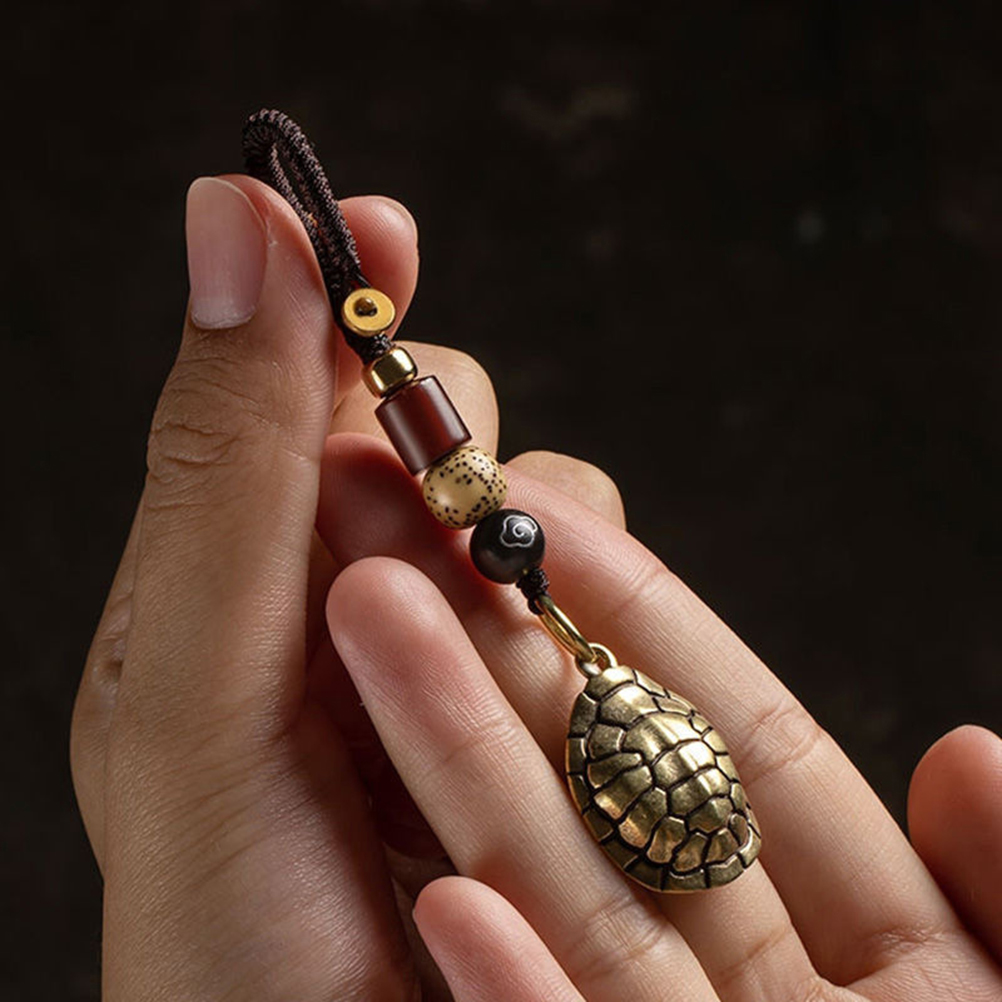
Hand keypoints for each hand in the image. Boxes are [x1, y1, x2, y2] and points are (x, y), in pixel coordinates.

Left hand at [70, 174, 505, 998]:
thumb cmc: (224, 912)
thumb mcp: (192, 677)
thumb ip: (224, 454)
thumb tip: (232, 209)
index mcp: (250, 557)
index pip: (311, 377)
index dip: (346, 292)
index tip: (379, 232)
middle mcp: (358, 585)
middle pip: (448, 433)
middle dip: (451, 470)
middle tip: (406, 566)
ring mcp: (459, 641)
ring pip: (539, 521)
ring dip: (520, 578)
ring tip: (463, 687)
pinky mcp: (545, 705)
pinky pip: (596, 614)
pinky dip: (584, 640)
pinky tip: (534, 716)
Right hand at [319, 441, 1001, 997]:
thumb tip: (960, 748)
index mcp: (870, 953)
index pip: (735, 752)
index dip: (634, 621)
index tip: (540, 515)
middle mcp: (750, 989)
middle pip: (611, 803)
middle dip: (496, 669)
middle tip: (393, 541)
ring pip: (564, 906)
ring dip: (463, 774)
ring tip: (370, 620)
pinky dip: (511, 985)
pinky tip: (444, 897)